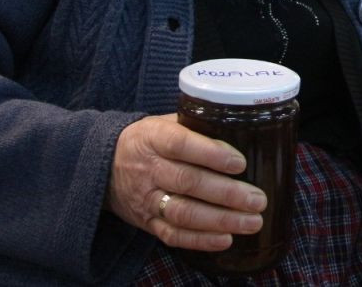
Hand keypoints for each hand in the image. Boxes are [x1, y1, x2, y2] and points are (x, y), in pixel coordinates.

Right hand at [106, 114, 266, 251]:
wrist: (104, 165)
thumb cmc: (148, 140)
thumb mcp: (163, 122)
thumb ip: (195, 125)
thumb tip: (240, 127)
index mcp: (154, 138)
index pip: (182, 144)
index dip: (211, 154)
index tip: (240, 163)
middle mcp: (149, 169)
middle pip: (188, 182)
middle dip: (227, 194)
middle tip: (257, 199)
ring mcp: (147, 199)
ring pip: (183, 213)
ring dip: (221, 220)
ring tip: (252, 221)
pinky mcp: (147, 222)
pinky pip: (173, 235)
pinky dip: (200, 240)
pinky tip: (226, 239)